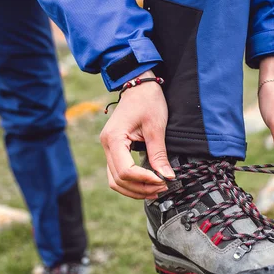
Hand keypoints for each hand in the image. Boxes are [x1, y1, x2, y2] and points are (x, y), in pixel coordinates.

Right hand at [99, 70, 174, 198]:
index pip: (126, 170)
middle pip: (118, 179)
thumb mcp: (156, 127)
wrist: (138, 84)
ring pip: (115, 181)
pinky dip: (131, 183)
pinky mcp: (113, 150)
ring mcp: (107, 148)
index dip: (144, 180)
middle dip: (141, 188)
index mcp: (114, 138)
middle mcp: (106, 145)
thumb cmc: (147, 100)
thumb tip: (167, 177)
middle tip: (163, 188)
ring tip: (156, 189)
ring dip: (135, 189)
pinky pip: (117, 174)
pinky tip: (147, 183)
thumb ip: (159, 154)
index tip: (163, 181)